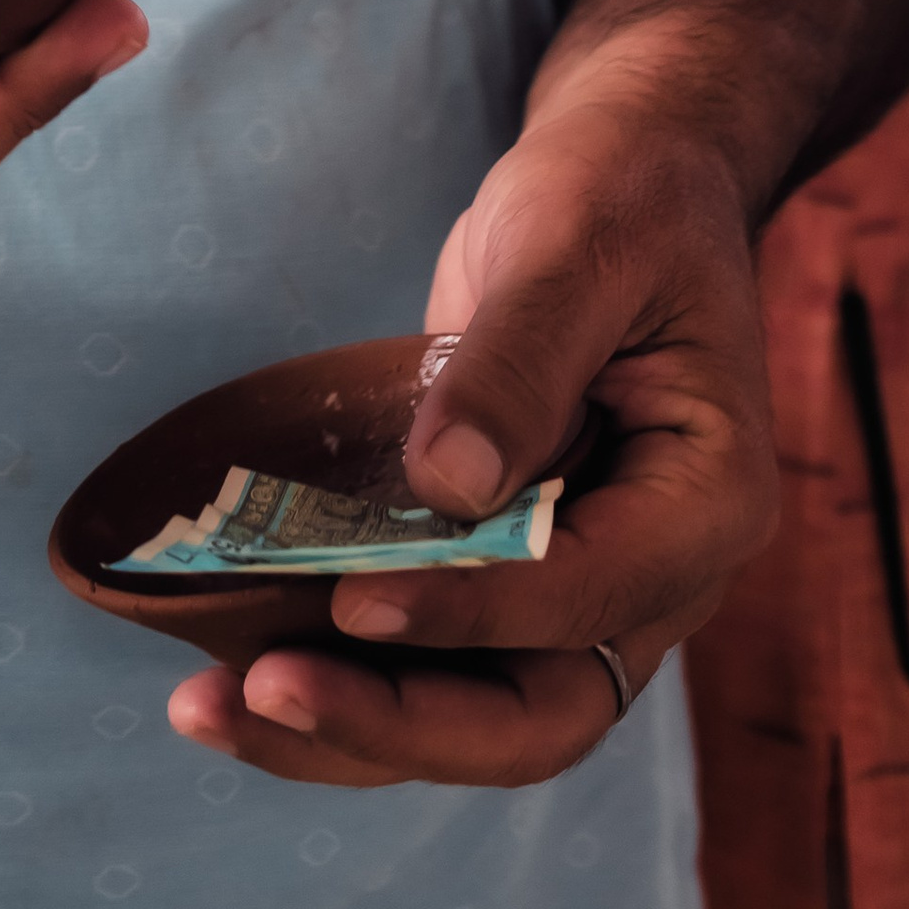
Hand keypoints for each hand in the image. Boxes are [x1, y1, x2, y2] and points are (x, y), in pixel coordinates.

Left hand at [167, 92, 775, 786]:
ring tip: (206, 705)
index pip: (584, 600)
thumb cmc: (617, 196)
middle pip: (533, 715)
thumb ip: (518, 359)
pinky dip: (342, 675)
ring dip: (344, 729)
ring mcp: (579, 589)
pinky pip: (432, 659)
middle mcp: (650, 579)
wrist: (626, 179)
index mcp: (702, 505)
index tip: (352, 603)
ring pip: (473, 714)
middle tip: (255, 692)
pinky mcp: (505, 570)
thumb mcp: (577, 244)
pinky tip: (229, 664)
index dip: (470, 613)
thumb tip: (446, 485)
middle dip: (394, 724)